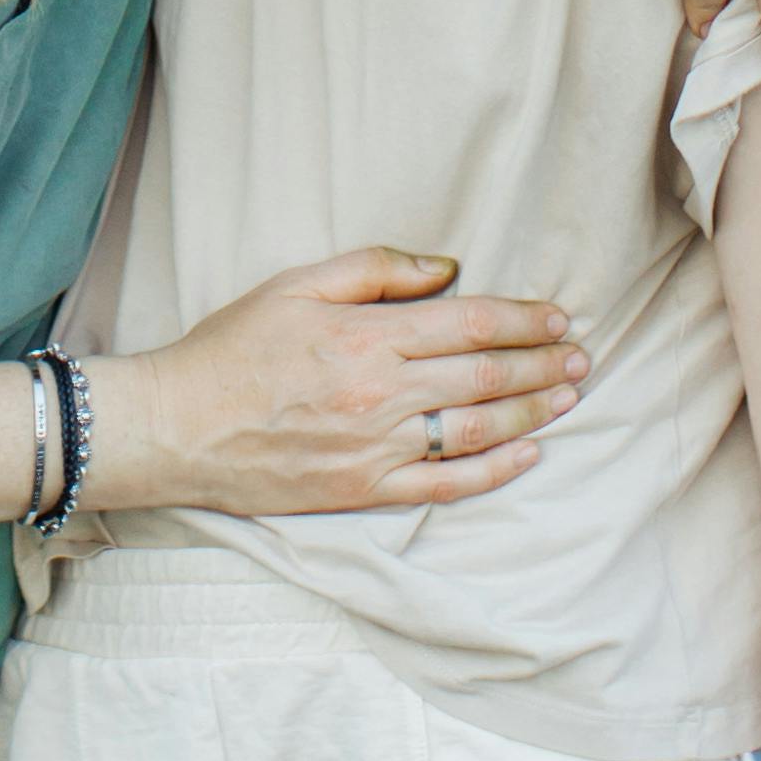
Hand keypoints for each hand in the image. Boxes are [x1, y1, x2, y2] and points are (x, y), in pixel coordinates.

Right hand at [92, 248, 584, 520]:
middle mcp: (381, 393)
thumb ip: (376, 269)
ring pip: (476, 430)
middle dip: (541, 366)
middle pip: (485, 377)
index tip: (557, 318)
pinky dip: (493, 471)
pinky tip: (527, 456)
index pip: (470, 323)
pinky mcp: (365, 491)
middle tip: (582, 359)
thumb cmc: (232, 348)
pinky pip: (445, 484)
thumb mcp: (296, 284)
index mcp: (368, 336)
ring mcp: (376, 448)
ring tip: (567, 399)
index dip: (524, 320)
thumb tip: (448, 269)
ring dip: (531, 413)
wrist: (179, 426)